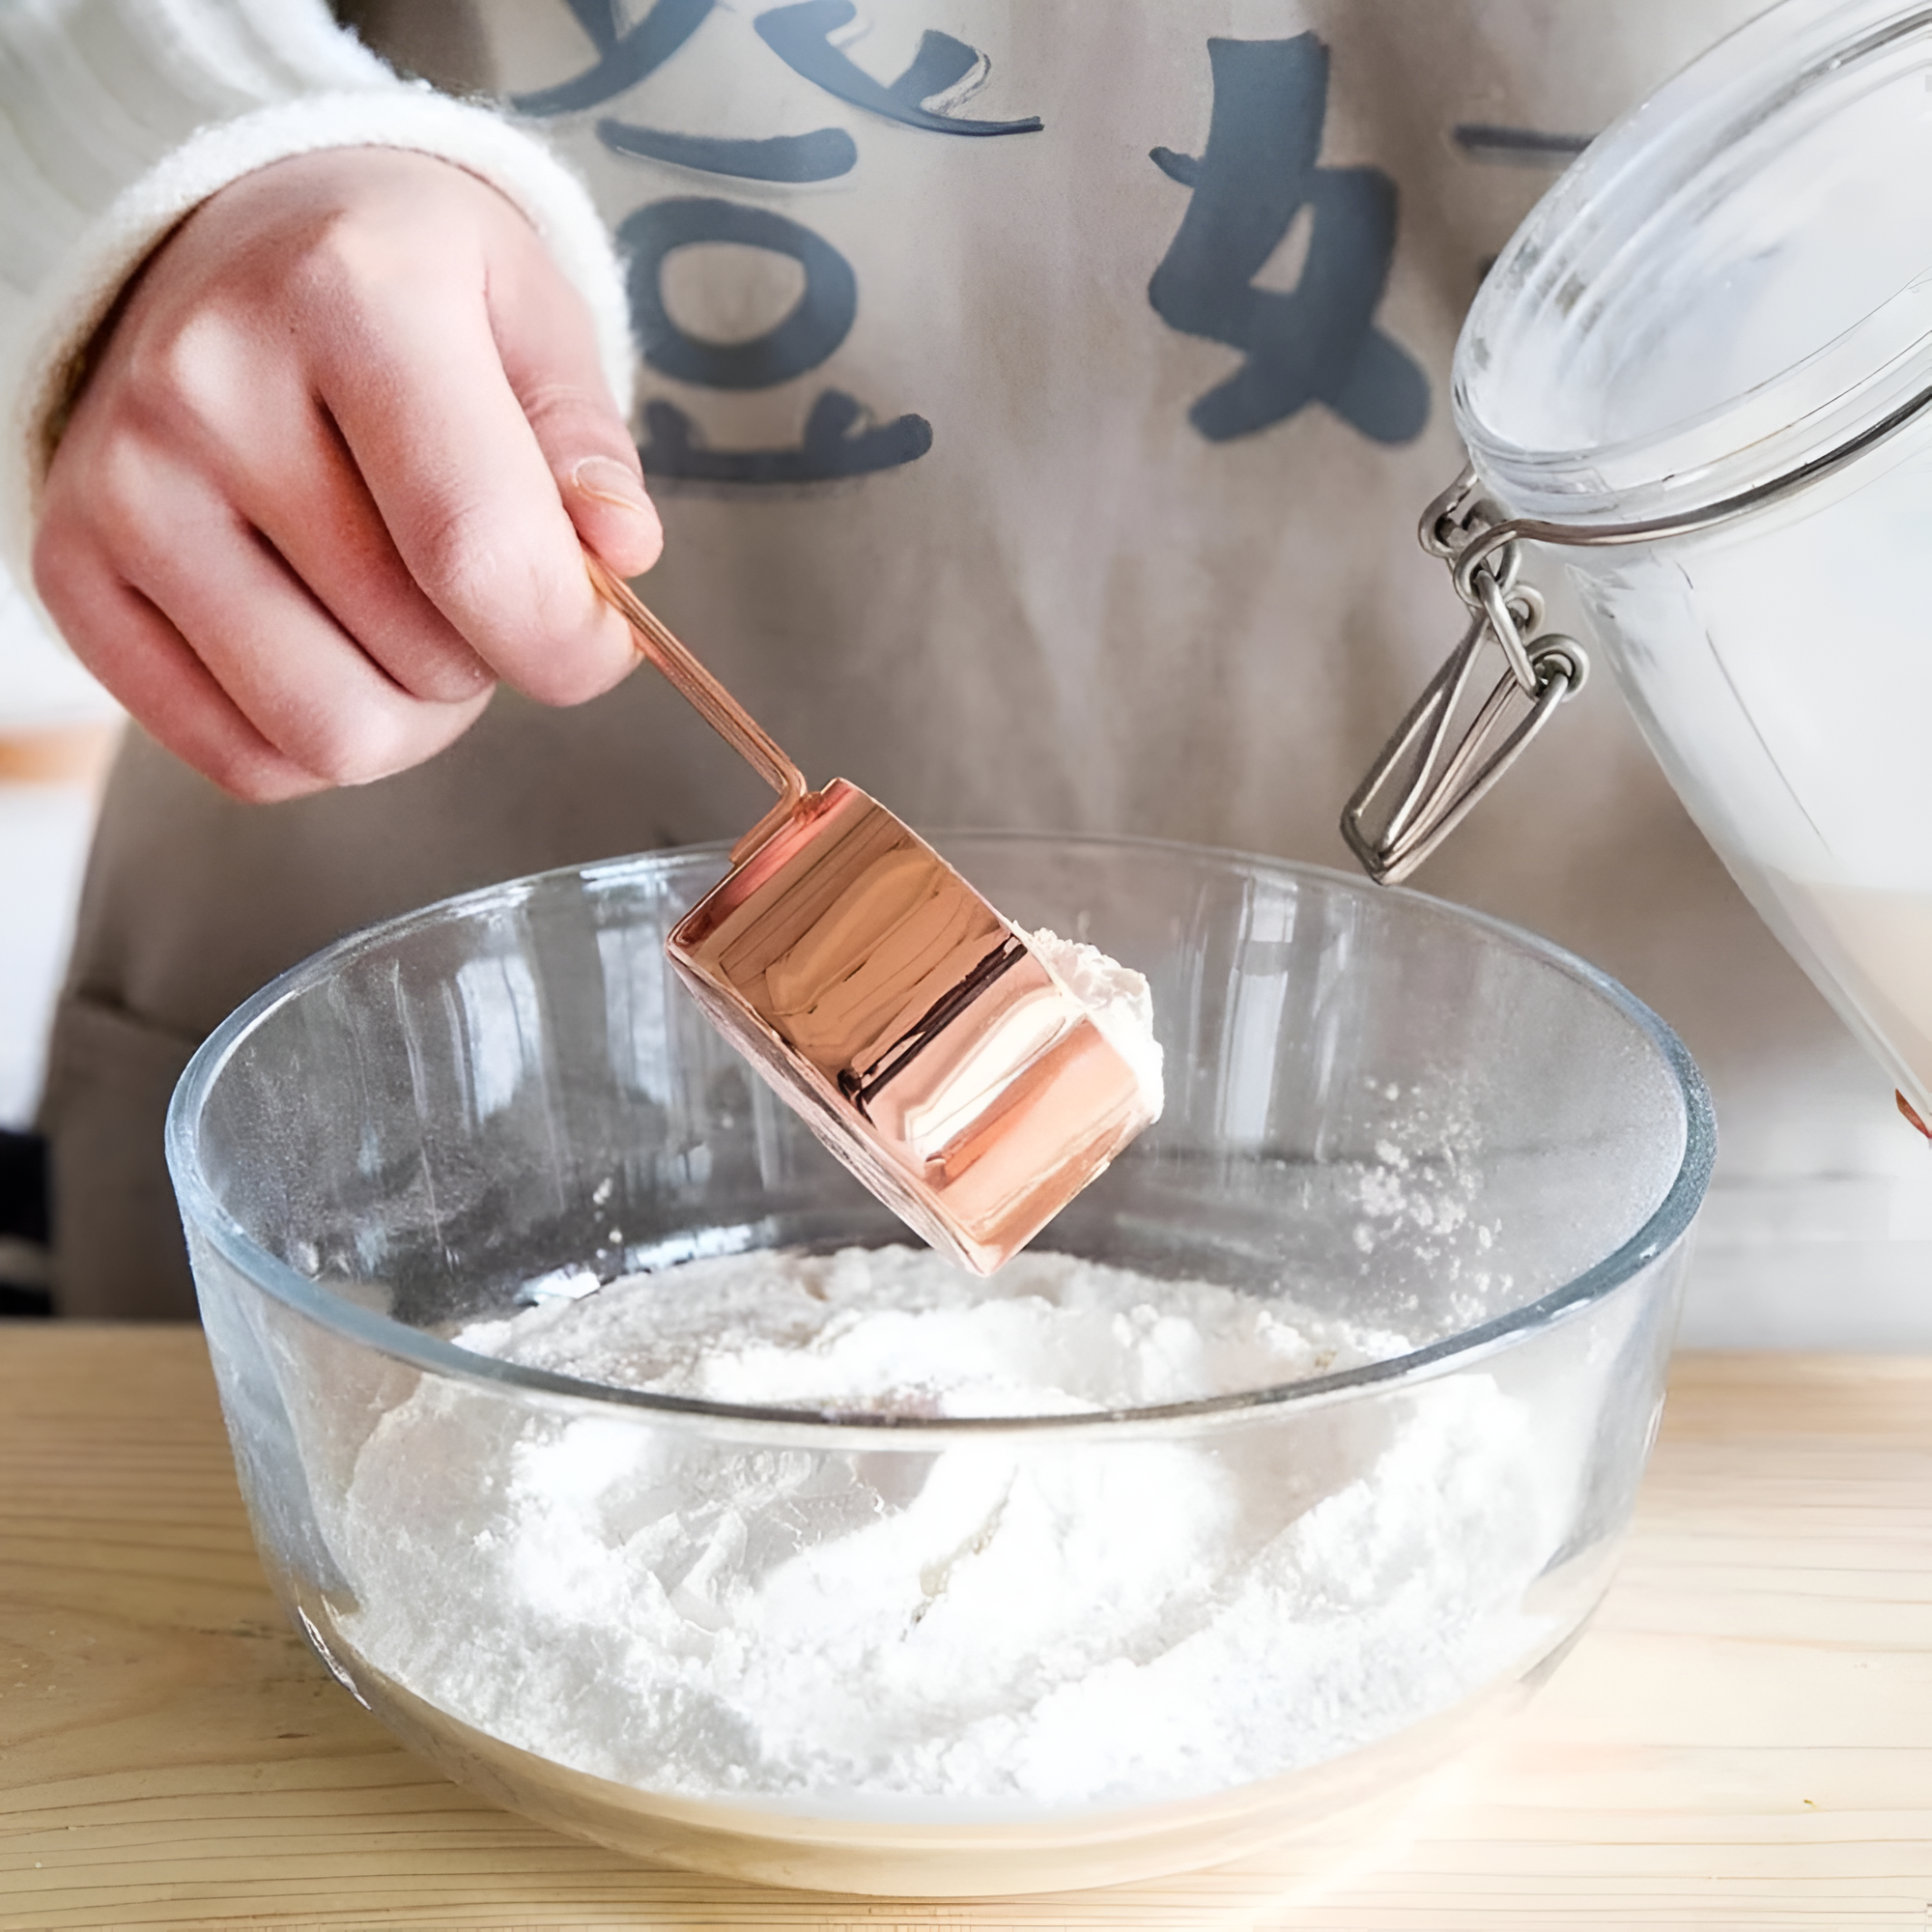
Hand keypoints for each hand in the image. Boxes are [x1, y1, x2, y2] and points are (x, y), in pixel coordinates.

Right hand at [33, 147, 660, 800]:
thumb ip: (587, 449)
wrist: (242, 255)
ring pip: (332, 737)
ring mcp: (123, 487)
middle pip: (420, 666)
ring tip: (406, 610)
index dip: (572, 645)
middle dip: (490, 656)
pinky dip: (318, 740)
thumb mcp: (532, 318)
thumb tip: (617, 555)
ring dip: (411, 713)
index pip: (484, 558)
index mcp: (352, 298)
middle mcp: (207, 387)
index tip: (595, 639)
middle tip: (471, 576)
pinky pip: (243, 761)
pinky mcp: (73, 574)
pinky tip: (329, 641)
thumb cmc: (412, 296)